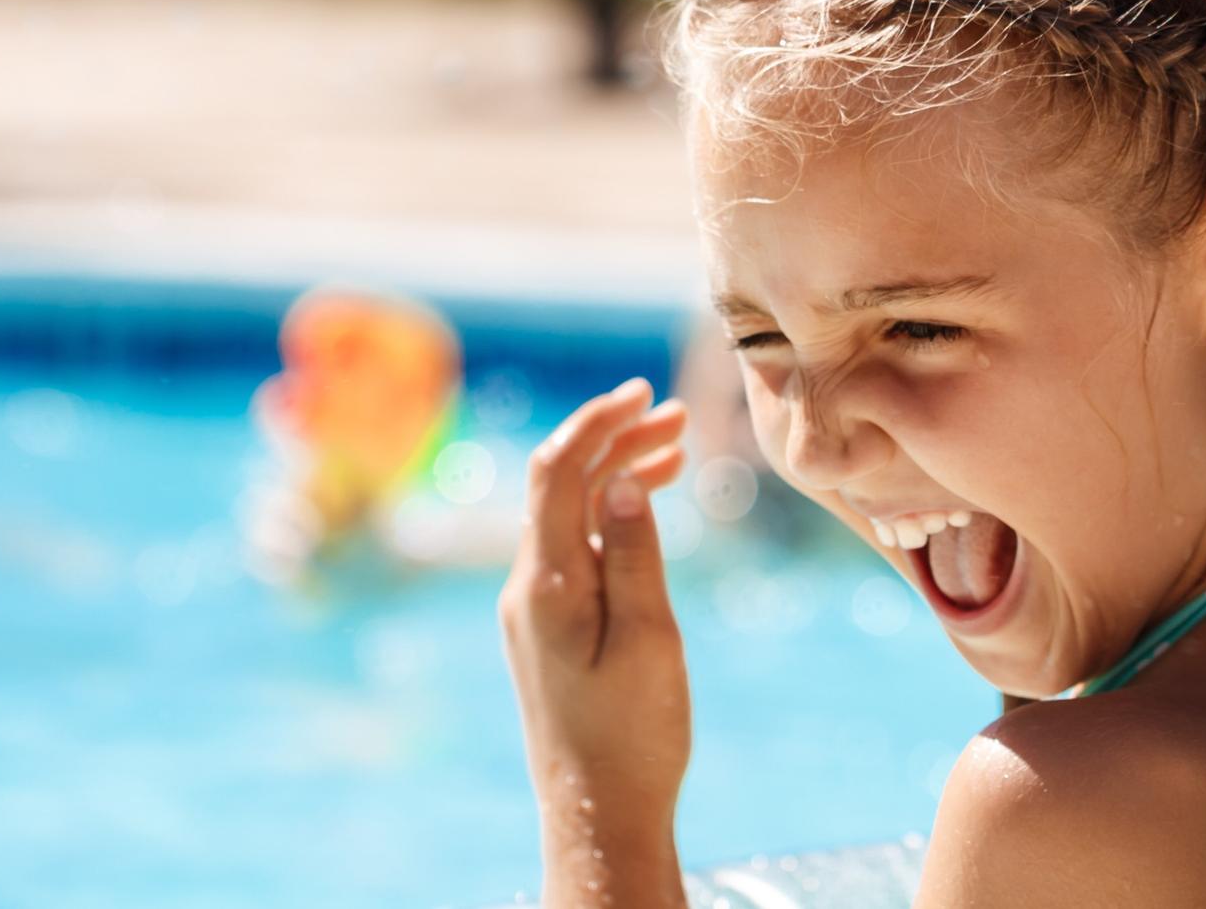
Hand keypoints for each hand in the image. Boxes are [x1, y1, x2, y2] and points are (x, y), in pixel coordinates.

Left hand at [498, 379, 691, 905]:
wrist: (598, 812)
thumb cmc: (632, 734)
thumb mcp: (648, 638)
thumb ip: (632, 554)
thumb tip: (620, 480)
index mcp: (547, 585)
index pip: (558, 474)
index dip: (596, 423)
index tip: (643, 393)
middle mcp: (528, 589)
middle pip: (561, 486)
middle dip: (614, 440)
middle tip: (677, 416)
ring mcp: (535, 608)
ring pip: (569, 515)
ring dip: (615, 475)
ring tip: (676, 449)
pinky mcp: (550, 627)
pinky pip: (573, 548)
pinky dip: (610, 516)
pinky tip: (648, 506)